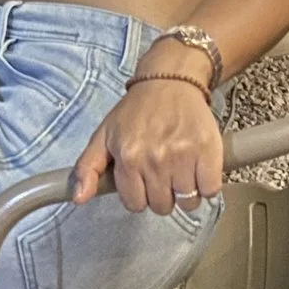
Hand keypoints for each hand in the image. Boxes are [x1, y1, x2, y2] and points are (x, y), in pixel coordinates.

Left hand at [70, 73, 224, 214]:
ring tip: (180, 167)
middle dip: (162, 193)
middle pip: (162, 206)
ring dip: (186, 190)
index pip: (135, 204)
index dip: (139, 194)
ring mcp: (184, 156)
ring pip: (188, 202)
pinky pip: (211, 190)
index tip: (142, 178)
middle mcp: (155, 159)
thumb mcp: (103, 135)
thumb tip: (77, 199)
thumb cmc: (135, 111)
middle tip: (162, 170)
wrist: (169, 82)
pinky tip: (198, 166)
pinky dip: (207, 183)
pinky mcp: (209, 151)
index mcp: (128, 156)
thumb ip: (87, 168)